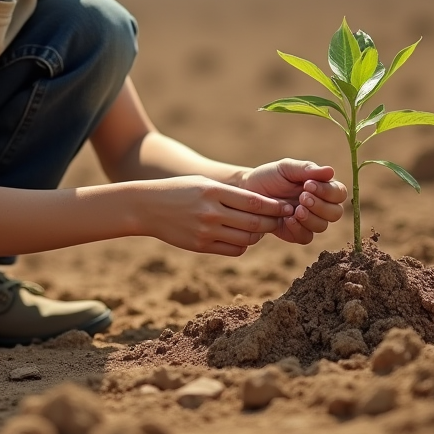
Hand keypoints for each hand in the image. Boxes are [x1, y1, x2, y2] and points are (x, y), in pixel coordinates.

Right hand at [135, 176, 294, 256]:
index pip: (254, 202)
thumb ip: (230, 194)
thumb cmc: (179, 190)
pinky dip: (243, 245)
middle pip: (254, 223)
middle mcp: (211, 212)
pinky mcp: (200, 246)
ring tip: (262, 229)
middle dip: (272, 223)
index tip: (287, 207)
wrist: (147, 206)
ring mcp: (205, 231)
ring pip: (246, 239)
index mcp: (213, 191)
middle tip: (283, 220)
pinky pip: (232, 250)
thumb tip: (261, 206)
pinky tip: (242, 238)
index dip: (274, 207)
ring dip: (258, 236)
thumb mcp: (204, 183)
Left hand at [236, 159, 346, 244]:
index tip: (308, 184)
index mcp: (321, 188)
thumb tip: (330, 171)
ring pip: (322, 226)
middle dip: (320, 206)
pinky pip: (306, 238)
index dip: (328, 191)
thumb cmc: (269, 176)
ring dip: (311, 218)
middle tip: (302, 197)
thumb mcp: (286, 168)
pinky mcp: (295, 233)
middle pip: (335, 213)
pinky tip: (288, 220)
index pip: (339, 193)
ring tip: (295, 210)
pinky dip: (299, 230)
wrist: (247, 191)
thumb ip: (307, 169)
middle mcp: (319, 205)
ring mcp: (308, 220)